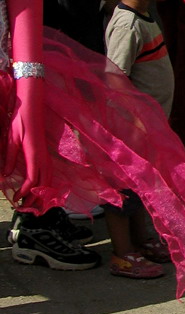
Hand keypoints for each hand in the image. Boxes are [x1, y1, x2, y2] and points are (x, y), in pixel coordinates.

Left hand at [12, 74, 50, 195]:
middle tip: (26, 209)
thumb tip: (7, 175)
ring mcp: (46, 154)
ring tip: (35, 204)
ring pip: (49, 178)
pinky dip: (46, 183)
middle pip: (43, 183)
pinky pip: (49, 172)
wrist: (32, 105)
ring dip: (43, 192)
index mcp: (34, 154)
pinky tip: (40, 188)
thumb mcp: (11, 139)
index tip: (16, 199)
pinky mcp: (45, 152)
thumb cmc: (20, 120)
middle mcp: (42, 156)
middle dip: (36, 198)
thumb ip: (10, 158)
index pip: (32, 179)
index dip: (24, 192)